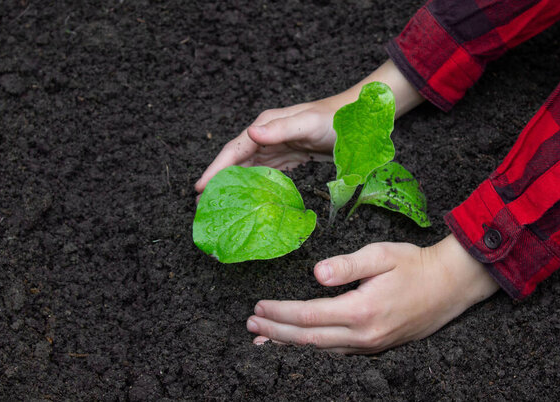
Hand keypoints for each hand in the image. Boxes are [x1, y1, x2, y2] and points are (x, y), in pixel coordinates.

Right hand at [195, 100, 336, 192]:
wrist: (358, 119)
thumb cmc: (335, 119)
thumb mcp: (308, 123)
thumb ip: (281, 128)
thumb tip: (252, 134)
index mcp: (265, 126)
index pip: (234, 150)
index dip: (216, 169)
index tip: (201, 189)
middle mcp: (265, 136)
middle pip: (235, 161)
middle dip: (218, 182)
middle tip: (201, 206)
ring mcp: (274, 147)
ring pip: (246, 170)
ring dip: (231, 186)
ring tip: (218, 206)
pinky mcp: (285, 158)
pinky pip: (262, 174)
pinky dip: (251, 187)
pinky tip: (245, 199)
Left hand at [246, 234, 498, 353]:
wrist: (451, 285)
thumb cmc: (415, 264)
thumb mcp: (381, 255)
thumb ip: (346, 265)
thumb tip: (315, 273)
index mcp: (361, 310)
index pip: (308, 315)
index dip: (279, 313)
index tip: (258, 307)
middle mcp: (363, 334)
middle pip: (308, 338)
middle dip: (276, 332)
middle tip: (251, 326)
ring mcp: (371, 344)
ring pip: (321, 349)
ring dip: (290, 343)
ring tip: (264, 339)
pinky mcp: (376, 345)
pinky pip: (336, 351)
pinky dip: (312, 347)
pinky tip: (301, 344)